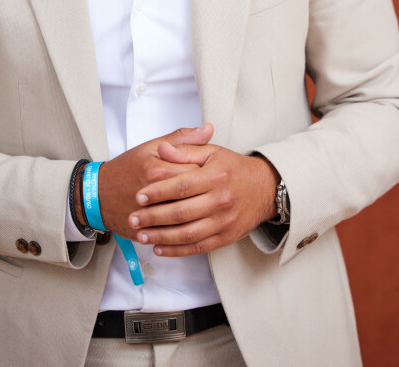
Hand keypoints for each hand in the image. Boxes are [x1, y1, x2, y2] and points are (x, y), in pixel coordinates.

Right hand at [95, 124, 213, 238]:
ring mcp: (152, 214)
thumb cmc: (125, 169)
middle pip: (195, 195)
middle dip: (206, 194)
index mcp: (160, 169)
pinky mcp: (148, 230)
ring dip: (199, 214)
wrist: (98, 194)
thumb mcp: (151, 147)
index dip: (207, 171)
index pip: (197, 170)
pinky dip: (185, 233)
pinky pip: (175, 235)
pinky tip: (192, 226)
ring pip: (188, 218)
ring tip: (202, 207)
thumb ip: (182, 139)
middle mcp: (157, 193)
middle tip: (207, 190)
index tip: (209, 170)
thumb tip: (208, 129)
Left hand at [127, 142, 278, 256]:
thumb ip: (185, 149)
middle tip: (133, 218)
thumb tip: (163, 148)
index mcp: (215, 177)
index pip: (180, 186)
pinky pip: (198, 247)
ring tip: (141, 235)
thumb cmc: (234, 168)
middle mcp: (220, 200)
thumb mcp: (212, 152)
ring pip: (187, 234)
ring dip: (161, 237)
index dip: (157, 192)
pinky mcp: (226, 237)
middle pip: (181, 212)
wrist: (265, 188)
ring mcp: (224, 221)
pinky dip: (177, 250)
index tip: (139, 196)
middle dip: (153, 217)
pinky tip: (160, 248)